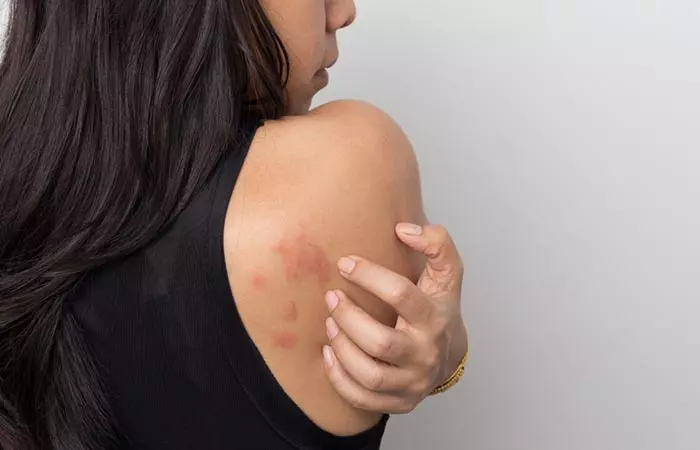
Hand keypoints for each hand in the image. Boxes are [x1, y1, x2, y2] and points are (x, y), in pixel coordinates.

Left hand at [322, 223, 467, 413]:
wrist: (451, 354)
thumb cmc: (439, 308)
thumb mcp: (447, 273)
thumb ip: (436, 242)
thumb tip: (404, 229)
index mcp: (434, 318)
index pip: (400, 294)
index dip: (369, 276)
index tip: (345, 263)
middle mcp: (425, 353)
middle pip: (380, 342)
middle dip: (348, 317)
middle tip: (331, 297)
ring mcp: (412, 382)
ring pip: (369, 374)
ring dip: (342, 348)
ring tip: (330, 324)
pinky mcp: (400, 402)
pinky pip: (363, 398)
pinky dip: (339, 378)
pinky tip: (330, 353)